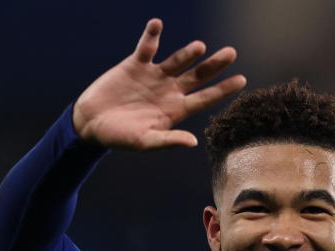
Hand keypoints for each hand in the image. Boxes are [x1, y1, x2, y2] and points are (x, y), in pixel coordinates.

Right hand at [72, 18, 245, 149]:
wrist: (92, 123)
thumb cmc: (119, 137)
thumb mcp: (145, 141)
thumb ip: (168, 140)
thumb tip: (192, 142)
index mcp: (176, 110)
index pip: (205, 98)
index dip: (223, 90)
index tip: (242, 80)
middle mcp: (169, 91)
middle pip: (198, 76)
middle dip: (214, 65)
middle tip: (231, 53)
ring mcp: (154, 76)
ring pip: (177, 60)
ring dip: (188, 53)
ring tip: (199, 47)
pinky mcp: (135, 65)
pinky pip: (146, 47)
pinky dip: (151, 36)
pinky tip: (157, 25)